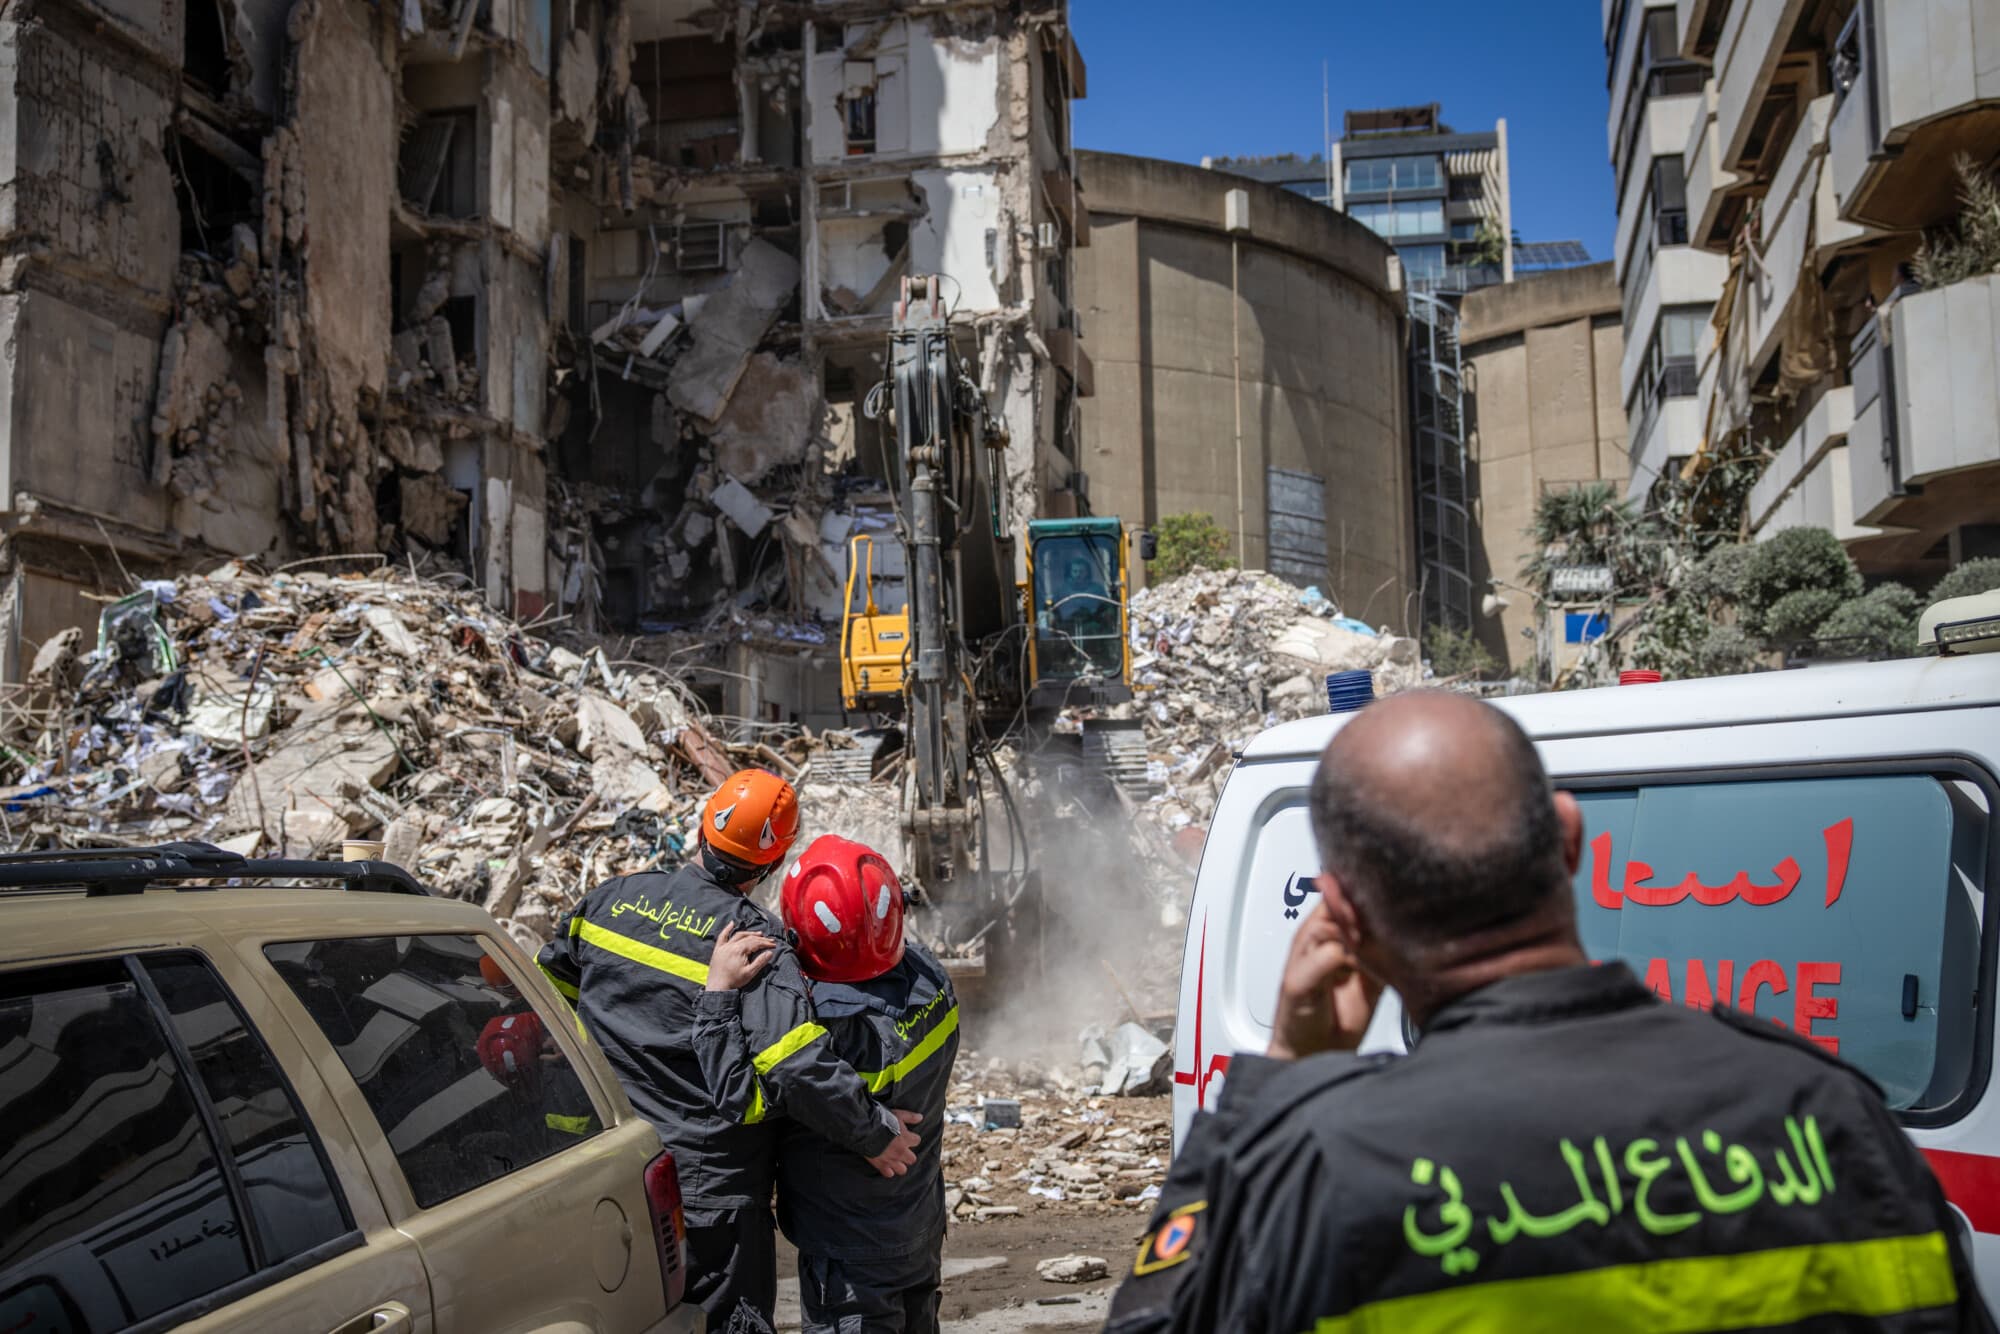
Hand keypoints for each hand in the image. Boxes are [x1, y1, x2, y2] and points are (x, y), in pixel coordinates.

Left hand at [707, 922, 777, 991]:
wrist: (718, 987)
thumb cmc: (734, 981)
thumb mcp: (750, 973)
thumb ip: (760, 962)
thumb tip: (770, 952)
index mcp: (739, 950)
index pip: (756, 943)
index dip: (765, 943)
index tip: (773, 945)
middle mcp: (731, 945)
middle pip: (748, 938)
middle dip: (760, 938)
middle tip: (769, 940)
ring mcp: (724, 947)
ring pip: (738, 935)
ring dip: (749, 933)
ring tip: (758, 934)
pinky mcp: (718, 950)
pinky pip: (722, 936)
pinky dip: (727, 929)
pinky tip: (731, 923)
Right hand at [865, 1109, 922, 1177]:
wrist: (866, 1129)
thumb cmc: (882, 1120)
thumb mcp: (898, 1114)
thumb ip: (910, 1117)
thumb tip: (920, 1117)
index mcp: (906, 1139)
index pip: (917, 1141)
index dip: (912, 1138)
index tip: (907, 1137)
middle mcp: (901, 1151)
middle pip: (912, 1159)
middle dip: (908, 1155)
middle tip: (901, 1150)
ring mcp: (892, 1160)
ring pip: (902, 1170)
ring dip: (899, 1165)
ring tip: (894, 1160)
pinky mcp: (881, 1165)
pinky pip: (889, 1174)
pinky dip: (888, 1170)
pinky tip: (885, 1165)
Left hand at [1267, 896, 1382, 1059]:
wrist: (1311, 1052)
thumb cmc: (1294, 1015)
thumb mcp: (1300, 983)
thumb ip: (1322, 958)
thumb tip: (1344, 946)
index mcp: (1315, 933)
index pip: (1335, 901)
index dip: (1348, 902)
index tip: (1358, 915)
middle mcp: (1340, 940)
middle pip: (1363, 913)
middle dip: (1374, 916)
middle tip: (1376, 931)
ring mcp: (1360, 958)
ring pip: (1380, 934)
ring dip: (1388, 936)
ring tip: (1389, 945)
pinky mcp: (1378, 977)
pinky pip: (1393, 960)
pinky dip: (1398, 959)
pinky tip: (1398, 962)